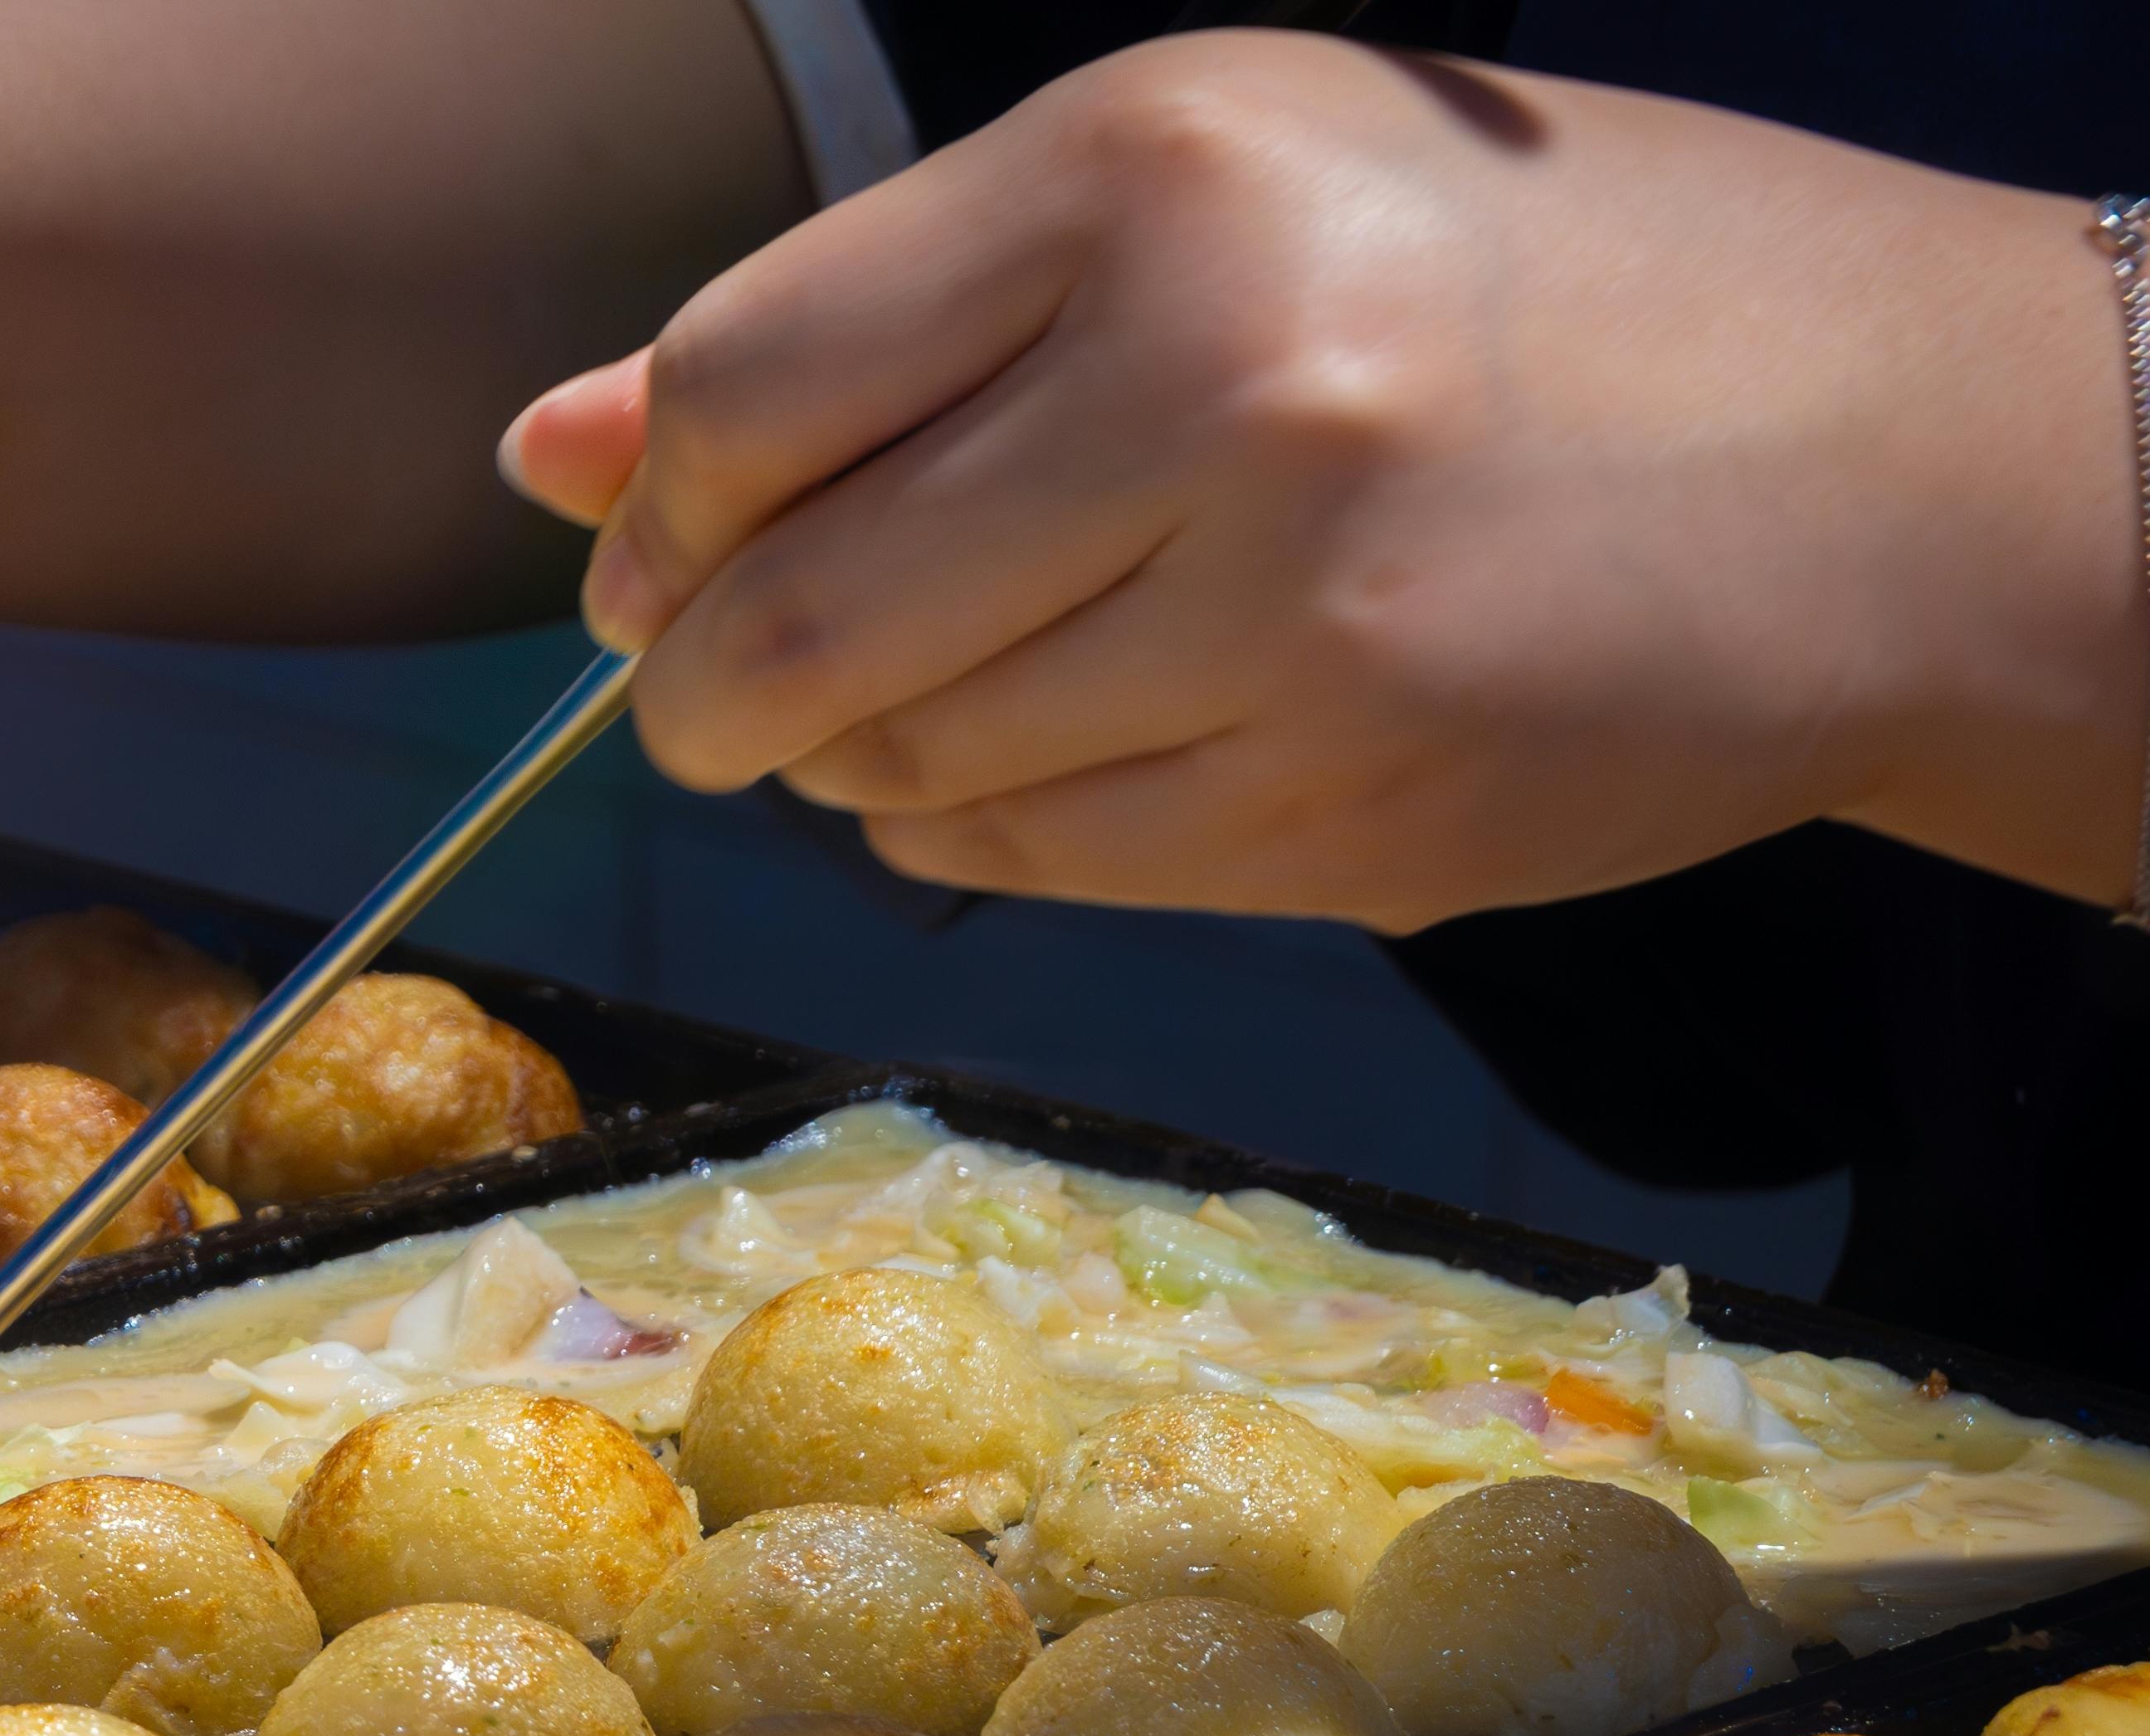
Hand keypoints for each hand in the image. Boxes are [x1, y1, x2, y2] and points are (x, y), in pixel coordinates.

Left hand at [502, 35, 2149, 926]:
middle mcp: (1220, 388)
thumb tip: (543, 455)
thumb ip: (851, 328)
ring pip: (888, 765)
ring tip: (963, 674)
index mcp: (1154, 179)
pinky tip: (1056, 747)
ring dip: (850, 754)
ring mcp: (1290, 623)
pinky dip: (968, 826)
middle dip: (697, 681)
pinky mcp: (1341, 815)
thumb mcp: (1189, 201)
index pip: (741, 388)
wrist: (1887, 460)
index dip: (653, 505)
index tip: (654, 549)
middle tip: (718, 679)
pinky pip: (1021, 862)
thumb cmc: (1493, 293)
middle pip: (773, 616)